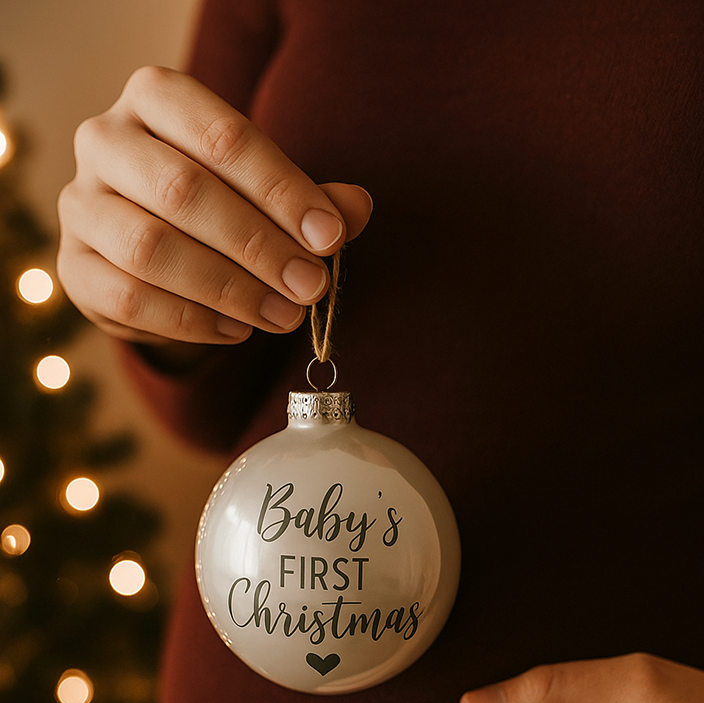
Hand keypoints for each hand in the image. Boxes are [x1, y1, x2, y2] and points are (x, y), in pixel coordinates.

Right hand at [57, 66, 371, 352]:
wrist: (152, 247)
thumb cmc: (220, 204)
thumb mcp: (268, 192)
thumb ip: (312, 200)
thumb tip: (356, 209)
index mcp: (156, 99)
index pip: (221, 135)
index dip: (281, 188)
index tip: (330, 236)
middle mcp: (104, 140)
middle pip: (182, 190)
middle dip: (258, 245)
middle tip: (311, 287)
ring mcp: (80, 205)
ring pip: (150, 249)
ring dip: (229, 289)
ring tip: (282, 315)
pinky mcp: (73, 268)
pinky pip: (130, 299)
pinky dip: (192, 321)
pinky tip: (237, 330)